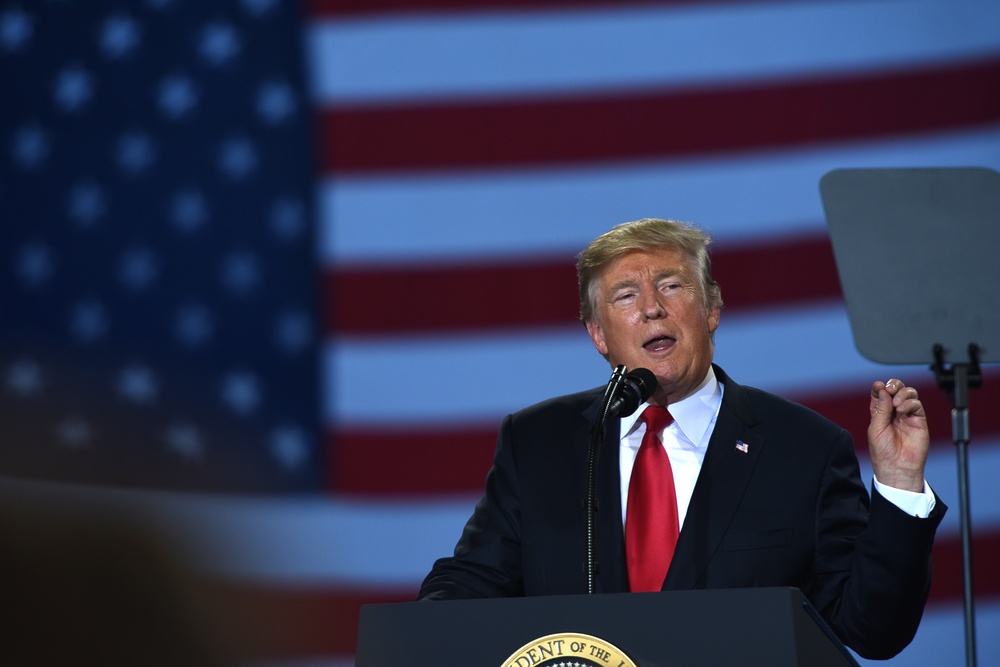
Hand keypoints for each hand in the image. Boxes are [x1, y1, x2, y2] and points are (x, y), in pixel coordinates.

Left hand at [867, 378, 928, 492]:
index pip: (881, 393)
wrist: (898, 467)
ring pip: (909, 393)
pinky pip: (917, 404)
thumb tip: (884, 390)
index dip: (880, 387)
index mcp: (880, 413)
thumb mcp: (876, 428)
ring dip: (902, 393)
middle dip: (893, 385)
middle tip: (889, 389)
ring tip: (896, 403)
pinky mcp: (919, 420)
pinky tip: (902, 410)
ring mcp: (907, 415)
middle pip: (896, 389)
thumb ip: (881, 409)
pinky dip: (909, 403)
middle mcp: (894, 412)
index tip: (878, 386)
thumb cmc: (883, 452)